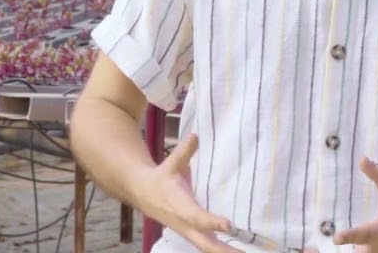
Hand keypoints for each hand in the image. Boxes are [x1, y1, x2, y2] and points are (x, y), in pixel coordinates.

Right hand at [133, 133, 236, 252]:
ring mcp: (187, 230)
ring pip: (206, 246)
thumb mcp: (170, 164)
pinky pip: (206, 244)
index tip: (227, 225)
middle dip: (222, 250)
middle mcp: (184, 223)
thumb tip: (195, 136)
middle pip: (203, 241)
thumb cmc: (161, 177)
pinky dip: (219, 250)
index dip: (210, 222)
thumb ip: (184, 151)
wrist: (142, 193)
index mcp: (179, 206)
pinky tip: (235, 252)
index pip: (196, 217)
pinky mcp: (191, 232)